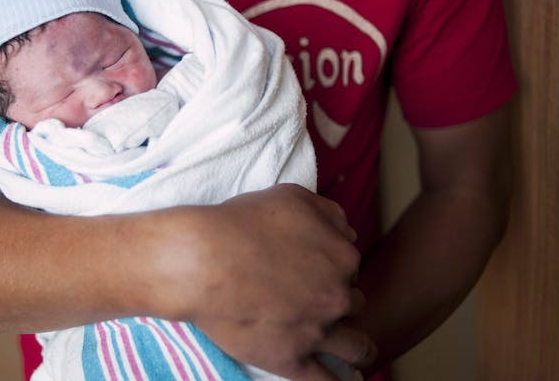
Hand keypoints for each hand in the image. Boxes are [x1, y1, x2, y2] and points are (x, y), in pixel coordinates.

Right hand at [160, 184, 375, 379]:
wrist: (201, 261)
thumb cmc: (240, 224)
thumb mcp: (292, 197)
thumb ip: (329, 214)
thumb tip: (348, 233)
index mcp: (342, 256)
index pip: (351, 266)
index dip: (331, 268)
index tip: (312, 269)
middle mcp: (337, 295)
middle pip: (353, 303)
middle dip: (336, 301)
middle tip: (312, 300)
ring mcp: (317, 331)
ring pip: (356, 347)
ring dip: (356, 348)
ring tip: (351, 353)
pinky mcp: (292, 360)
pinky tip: (343, 380)